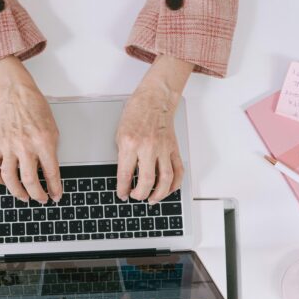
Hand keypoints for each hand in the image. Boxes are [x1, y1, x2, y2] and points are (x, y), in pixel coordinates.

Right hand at [0, 56, 61, 203]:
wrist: (16, 95)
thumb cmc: (36, 110)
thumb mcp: (53, 131)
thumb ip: (51, 153)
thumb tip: (48, 174)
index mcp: (43, 142)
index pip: (51, 173)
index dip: (54, 188)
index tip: (55, 196)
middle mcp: (25, 146)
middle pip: (30, 180)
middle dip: (38, 195)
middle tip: (41, 199)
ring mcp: (9, 147)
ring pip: (9, 178)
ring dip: (17, 192)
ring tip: (24, 197)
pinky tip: (4, 182)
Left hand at [116, 55, 193, 203]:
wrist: (155, 99)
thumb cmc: (136, 112)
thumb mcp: (120, 134)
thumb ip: (123, 156)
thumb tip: (125, 176)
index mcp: (130, 144)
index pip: (125, 174)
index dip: (123, 189)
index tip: (123, 195)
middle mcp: (148, 147)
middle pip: (146, 181)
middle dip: (140, 195)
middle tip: (136, 196)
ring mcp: (163, 149)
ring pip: (165, 179)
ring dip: (159, 194)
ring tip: (152, 199)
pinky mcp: (173, 148)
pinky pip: (178, 170)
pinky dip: (174, 184)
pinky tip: (168, 189)